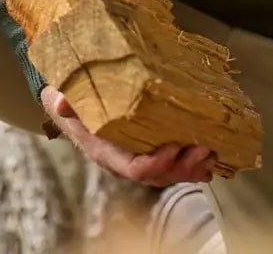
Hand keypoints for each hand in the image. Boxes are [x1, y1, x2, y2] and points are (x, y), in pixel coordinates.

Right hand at [40, 85, 215, 185]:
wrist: (73, 104)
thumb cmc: (73, 99)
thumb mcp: (65, 96)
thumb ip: (65, 101)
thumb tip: (60, 100)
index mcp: (106, 152)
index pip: (134, 168)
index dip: (155, 163)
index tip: (173, 148)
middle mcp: (124, 161)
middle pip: (158, 175)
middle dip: (182, 166)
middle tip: (204, 149)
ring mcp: (138, 157)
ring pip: (168, 173)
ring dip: (192, 167)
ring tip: (212, 153)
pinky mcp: (149, 149)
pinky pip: (172, 164)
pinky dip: (192, 163)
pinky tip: (210, 156)